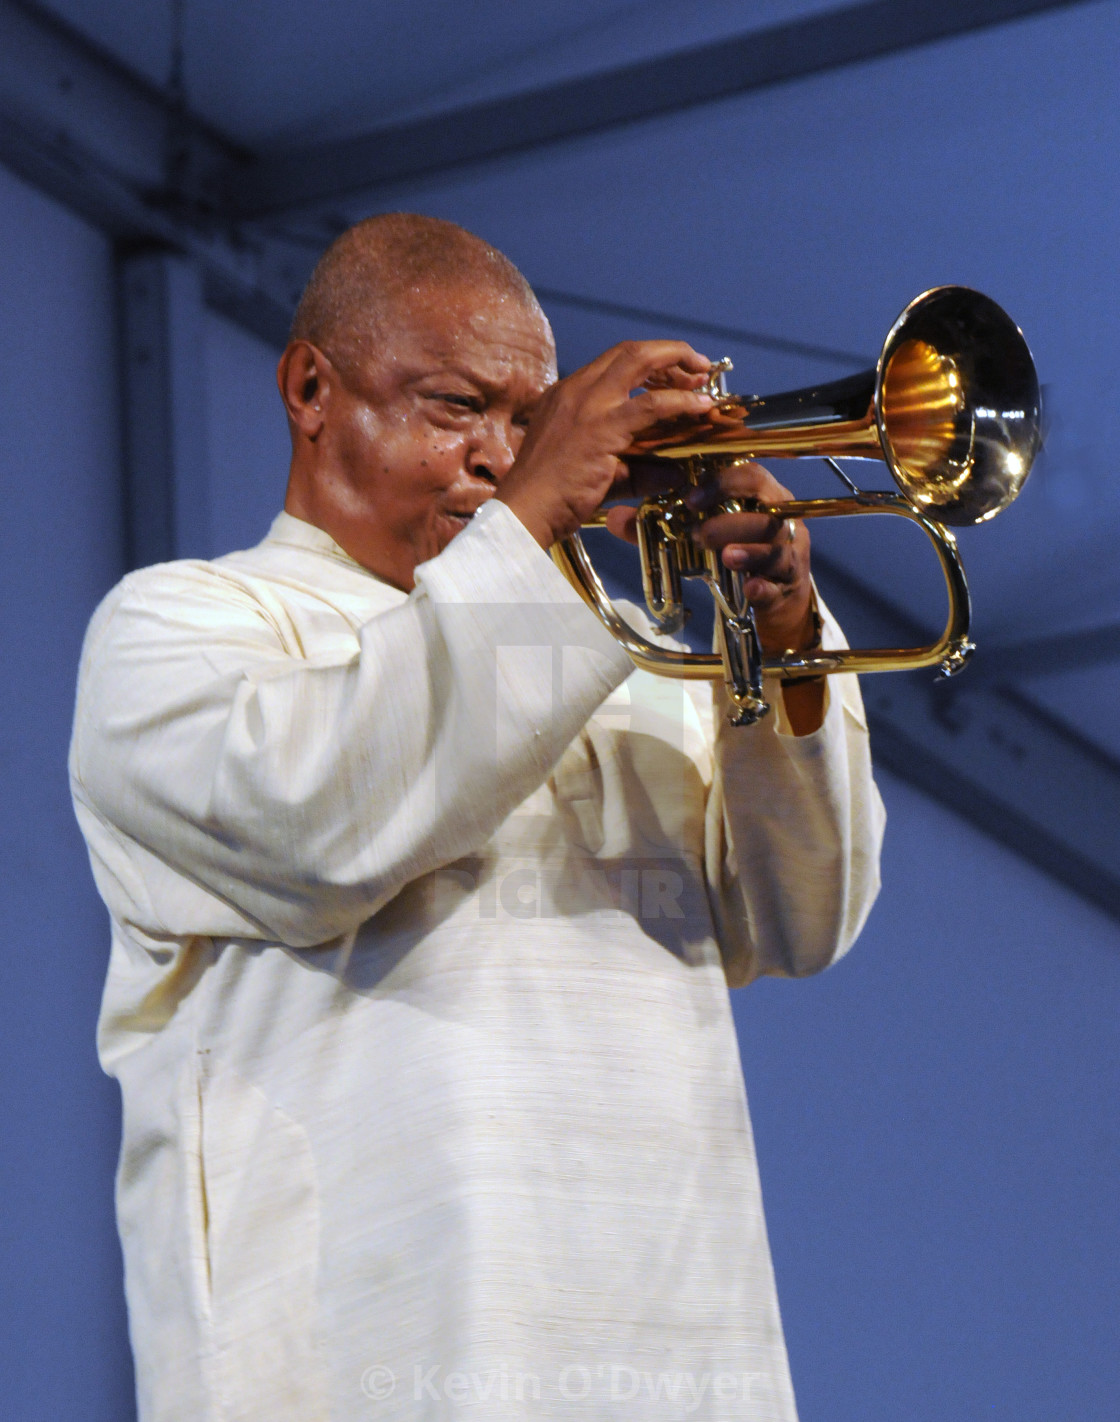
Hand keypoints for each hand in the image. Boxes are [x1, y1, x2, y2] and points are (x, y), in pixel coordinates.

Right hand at [496, 341, 713, 548]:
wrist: (524, 511)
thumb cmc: (549, 498)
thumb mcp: (595, 474)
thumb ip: (636, 470)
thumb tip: (674, 473)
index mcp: (566, 395)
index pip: (612, 363)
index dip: (649, 362)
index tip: (672, 374)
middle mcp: (575, 390)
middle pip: (629, 350)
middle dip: (668, 351)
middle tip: (696, 365)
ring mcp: (588, 405)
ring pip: (640, 360)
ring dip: (678, 362)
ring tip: (703, 375)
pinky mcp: (602, 428)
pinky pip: (652, 405)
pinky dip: (682, 402)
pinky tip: (702, 406)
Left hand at [606, 460, 815, 653]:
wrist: (773, 593)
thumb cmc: (733, 549)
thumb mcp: (698, 535)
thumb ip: (658, 526)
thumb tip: (615, 518)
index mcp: (759, 494)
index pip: (748, 474)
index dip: (721, 483)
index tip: (690, 498)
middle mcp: (780, 517)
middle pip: (767, 507)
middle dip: (732, 517)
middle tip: (698, 533)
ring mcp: (790, 550)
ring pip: (776, 545)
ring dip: (749, 550)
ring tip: (724, 557)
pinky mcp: (791, 583)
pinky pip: (781, 582)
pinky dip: (765, 586)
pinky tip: (751, 589)